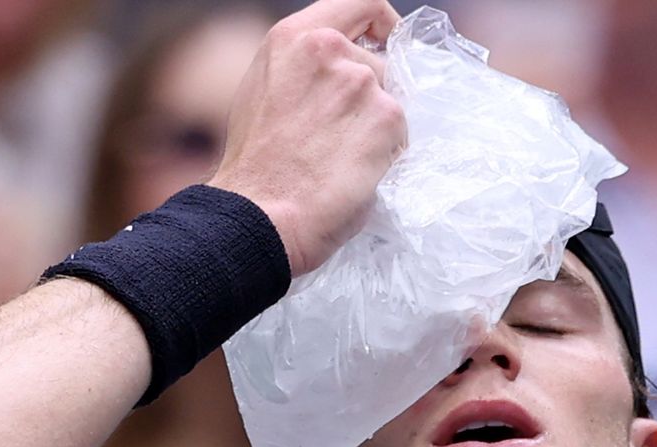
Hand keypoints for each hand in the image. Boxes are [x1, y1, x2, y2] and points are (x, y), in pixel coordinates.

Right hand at [208, 0, 404, 276]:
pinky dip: (386, 155)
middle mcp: (330, 49)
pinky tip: (354, 173)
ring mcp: (361, 81)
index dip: (383, 26)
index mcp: (294, 36)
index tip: (386, 45)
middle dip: (370, 99)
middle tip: (341, 139)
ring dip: (376, 130)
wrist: (261, 215)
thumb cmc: (256, 167)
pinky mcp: (386, 117)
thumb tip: (341, 68)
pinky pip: (401, 134)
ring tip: (341, 161)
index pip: (363, 4)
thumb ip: (305, 67)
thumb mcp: (265, 91)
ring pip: (391, 100)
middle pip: (380, 62)